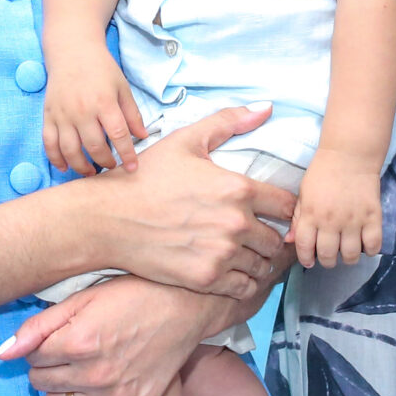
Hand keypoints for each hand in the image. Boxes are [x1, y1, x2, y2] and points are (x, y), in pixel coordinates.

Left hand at [0, 273, 273, 395]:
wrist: (184, 307)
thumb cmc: (131, 296)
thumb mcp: (81, 300)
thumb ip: (37, 328)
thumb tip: (1, 356)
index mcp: (77, 344)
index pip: (30, 361)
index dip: (39, 348)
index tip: (57, 338)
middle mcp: (96, 375)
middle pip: (41, 386)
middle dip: (47, 368)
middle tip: (68, 351)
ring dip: (63, 389)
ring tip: (81, 367)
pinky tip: (99, 383)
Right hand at [43, 48, 147, 175]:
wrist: (71, 51)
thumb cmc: (100, 68)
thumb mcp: (122, 87)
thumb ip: (132, 113)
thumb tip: (143, 136)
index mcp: (104, 102)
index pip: (118, 135)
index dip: (127, 154)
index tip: (132, 167)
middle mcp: (82, 110)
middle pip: (93, 147)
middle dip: (105, 162)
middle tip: (111, 167)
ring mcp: (62, 114)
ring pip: (70, 150)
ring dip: (81, 166)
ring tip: (91, 172)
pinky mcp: (48, 115)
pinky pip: (49, 143)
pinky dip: (55, 158)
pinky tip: (64, 166)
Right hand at [74, 105, 295, 295]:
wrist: (108, 219)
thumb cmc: (144, 178)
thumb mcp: (185, 141)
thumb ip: (229, 122)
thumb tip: (266, 107)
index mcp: (236, 188)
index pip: (287, 206)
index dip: (286, 210)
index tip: (276, 213)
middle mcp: (235, 223)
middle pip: (278, 240)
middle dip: (271, 237)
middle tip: (259, 236)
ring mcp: (221, 254)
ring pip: (263, 266)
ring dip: (258, 261)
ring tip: (246, 255)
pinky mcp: (206, 279)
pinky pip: (245, 287)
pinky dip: (244, 282)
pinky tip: (232, 271)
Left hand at [289, 149, 382, 267]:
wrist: (350, 154)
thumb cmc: (323, 173)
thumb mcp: (303, 193)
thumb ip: (297, 218)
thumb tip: (290, 241)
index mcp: (310, 214)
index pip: (304, 247)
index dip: (305, 259)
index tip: (309, 261)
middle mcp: (331, 221)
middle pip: (328, 256)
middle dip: (327, 261)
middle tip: (330, 255)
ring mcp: (353, 220)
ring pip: (350, 256)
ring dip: (347, 258)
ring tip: (347, 250)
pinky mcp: (373, 217)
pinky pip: (373, 245)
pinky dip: (369, 250)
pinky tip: (364, 244)